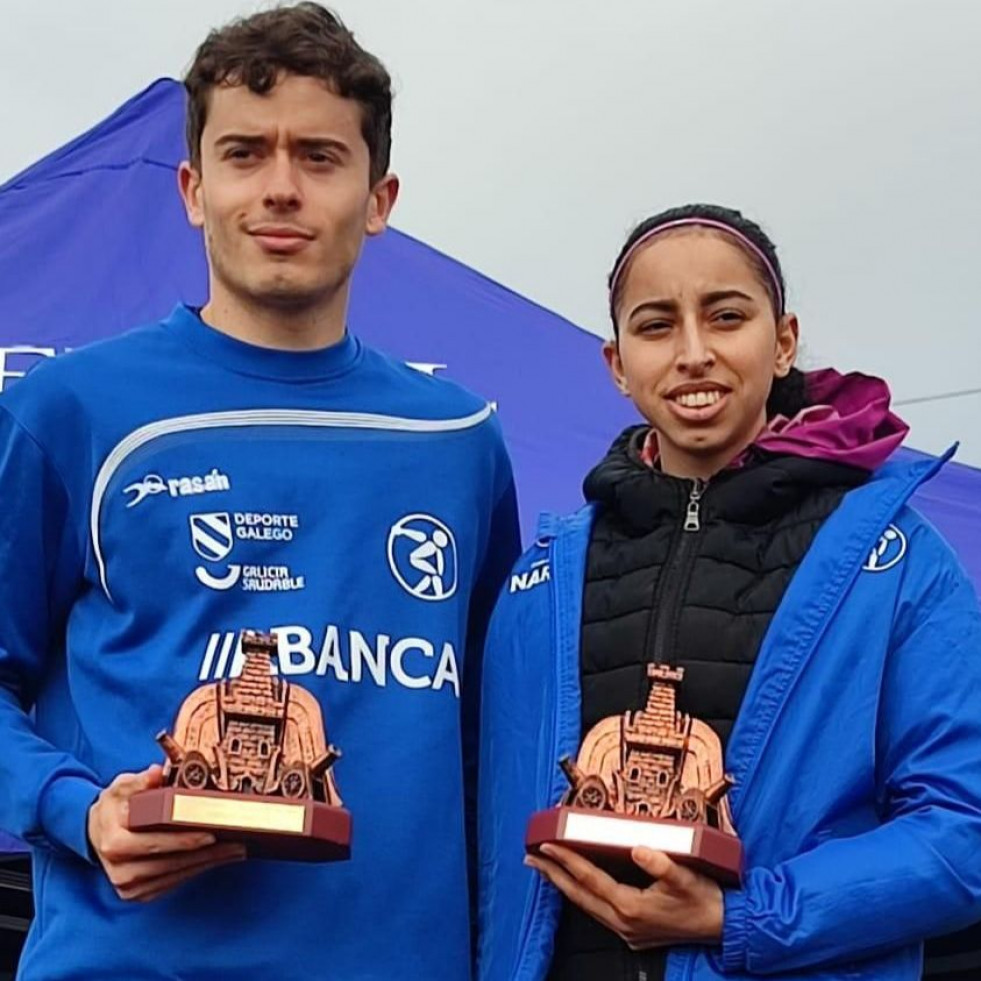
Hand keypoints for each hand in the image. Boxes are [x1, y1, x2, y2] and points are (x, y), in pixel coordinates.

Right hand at [87, 764, 246, 901]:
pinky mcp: (138, 893)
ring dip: (207, 863)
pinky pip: (173, 882)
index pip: (155, 841)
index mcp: (114, 841)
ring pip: (175, 874)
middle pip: (170, 861)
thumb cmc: (115, 807)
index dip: (184, 839)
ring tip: (235, 849)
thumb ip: (141, 781)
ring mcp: (128, 884)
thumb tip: (157, 773)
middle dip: (206, 852)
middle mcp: (119, 868)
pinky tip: (218, 858)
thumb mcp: (122, 787)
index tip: (211, 832)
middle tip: (236, 841)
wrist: (96, 831)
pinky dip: (197, 870)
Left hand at [525, 843, 723, 949]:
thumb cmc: (704, 899)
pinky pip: (599, 912)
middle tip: (531, 858)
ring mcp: (627, 931)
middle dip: (553, 875)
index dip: (566, 860)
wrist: (723, 925)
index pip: (589, 878)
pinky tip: (578, 887)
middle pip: (579, 895)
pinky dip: (583, 896)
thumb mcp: (685, 876)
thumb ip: (660, 861)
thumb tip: (637, 848)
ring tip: (547, 869)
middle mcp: (624, 922)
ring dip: (565, 886)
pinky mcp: (633, 933)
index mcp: (631, 907)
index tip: (546, 846)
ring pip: (586, 905)